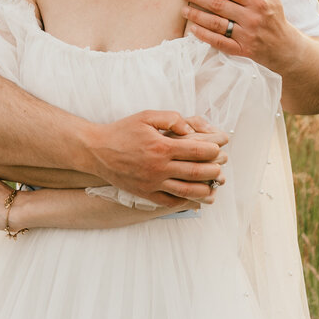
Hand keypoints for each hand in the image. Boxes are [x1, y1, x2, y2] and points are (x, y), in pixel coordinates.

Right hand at [86, 111, 226, 207]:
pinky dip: (186, 202)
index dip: (213, 150)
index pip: (196, 151)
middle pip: (196, 172)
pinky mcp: (146, 194)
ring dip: (205, 189)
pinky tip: (196, 199)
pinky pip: (171, 202)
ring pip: (187, 191)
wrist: (97, 150)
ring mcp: (153, 183)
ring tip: (214, 187)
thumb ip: (171, 118)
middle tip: (221, 168)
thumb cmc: (123, 131)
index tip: (220, 149)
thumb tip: (190, 129)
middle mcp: (159, 167)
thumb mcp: (146, 116)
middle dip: (214, 170)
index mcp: (161, 146)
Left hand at [182, 0, 299, 72]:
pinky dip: (204, 36)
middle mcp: (252, 17)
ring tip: (184, 9)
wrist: (284, 46)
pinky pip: (219, 42)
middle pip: (218, 5)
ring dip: (197, 15)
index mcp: (258, 1)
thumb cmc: (273, 16)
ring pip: (216, 23)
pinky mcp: (242, 50)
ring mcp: (246, 35)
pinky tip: (193, 29)